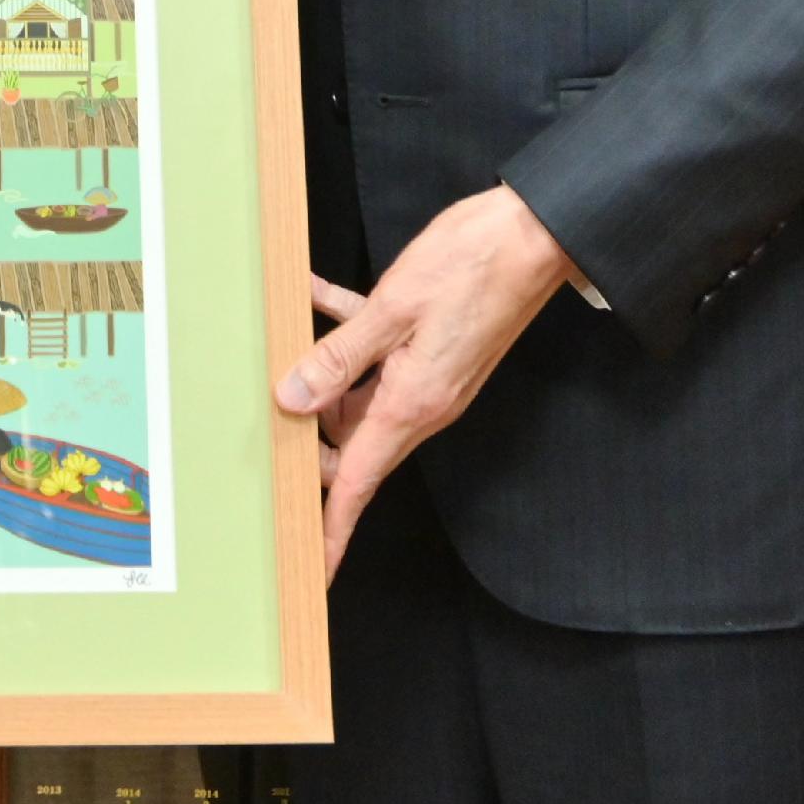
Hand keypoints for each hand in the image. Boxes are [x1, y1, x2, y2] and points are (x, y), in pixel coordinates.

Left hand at [272, 183, 582, 576]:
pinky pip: (380, 352)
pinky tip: (314, 293)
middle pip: (355, 442)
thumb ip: (340, 354)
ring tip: (284, 343)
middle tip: (268, 414)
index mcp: (412, 404)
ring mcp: (431, 378)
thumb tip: (294, 399)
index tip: (314, 566)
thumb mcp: (393, 307)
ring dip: (326, 376)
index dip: (334, 527)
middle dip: (314, 436)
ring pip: (363, 398)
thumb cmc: (473, 265)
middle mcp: (424, 402)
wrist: (536, 236)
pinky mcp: (436, 351)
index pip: (360, 482)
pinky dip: (348, 328)